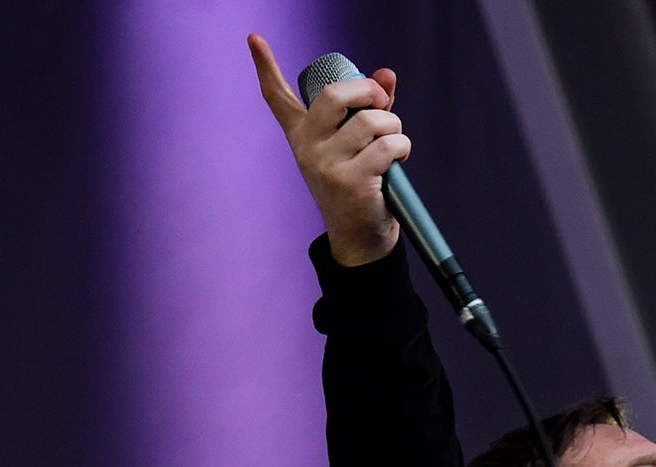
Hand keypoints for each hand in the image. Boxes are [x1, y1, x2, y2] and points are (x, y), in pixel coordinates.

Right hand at [248, 34, 406, 265]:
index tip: (254, 39)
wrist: (359, 238)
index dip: (266, 67)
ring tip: (396, 141)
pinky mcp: (351, 181)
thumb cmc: (360, 185)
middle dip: (368, 91)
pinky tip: (399, 158)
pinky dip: (401, 146)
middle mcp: (308, 147)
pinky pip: (386, 146)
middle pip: (335, 95)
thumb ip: (370, 108)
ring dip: (394, 126)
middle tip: (383, 104)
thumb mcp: (357, 145)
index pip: (277, 98)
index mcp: (303, 134)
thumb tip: (387, 74)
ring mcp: (327, 164)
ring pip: (371, 121)